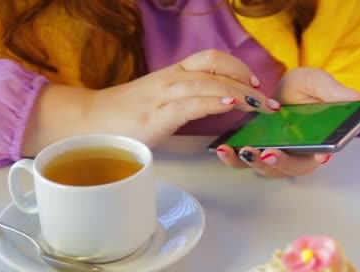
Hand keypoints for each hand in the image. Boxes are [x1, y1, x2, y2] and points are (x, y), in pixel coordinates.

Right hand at [22, 49, 280, 154]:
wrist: (90, 123)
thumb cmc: (126, 116)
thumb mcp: (162, 101)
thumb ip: (187, 100)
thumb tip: (217, 105)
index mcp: (174, 74)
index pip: (211, 59)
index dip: (237, 68)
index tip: (255, 84)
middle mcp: (172, 79)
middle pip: (215, 67)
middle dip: (246, 81)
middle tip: (268, 100)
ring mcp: (164, 95)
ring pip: (208, 83)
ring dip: (239, 93)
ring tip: (260, 104)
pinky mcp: (158, 115)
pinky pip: (190, 104)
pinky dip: (213, 102)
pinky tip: (230, 105)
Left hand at [216, 67, 359, 177]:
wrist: (282, 88)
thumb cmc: (305, 89)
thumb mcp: (319, 84)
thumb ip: (337, 93)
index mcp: (318, 142)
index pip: (322, 155)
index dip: (321, 157)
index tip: (321, 156)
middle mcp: (298, 154)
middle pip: (292, 168)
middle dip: (281, 163)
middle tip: (270, 153)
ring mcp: (275, 154)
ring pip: (267, 168)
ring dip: (255, 163)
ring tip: (244, 150)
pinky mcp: (254, 150)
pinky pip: (244, 161)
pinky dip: (233, 158)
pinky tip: (223, 148)